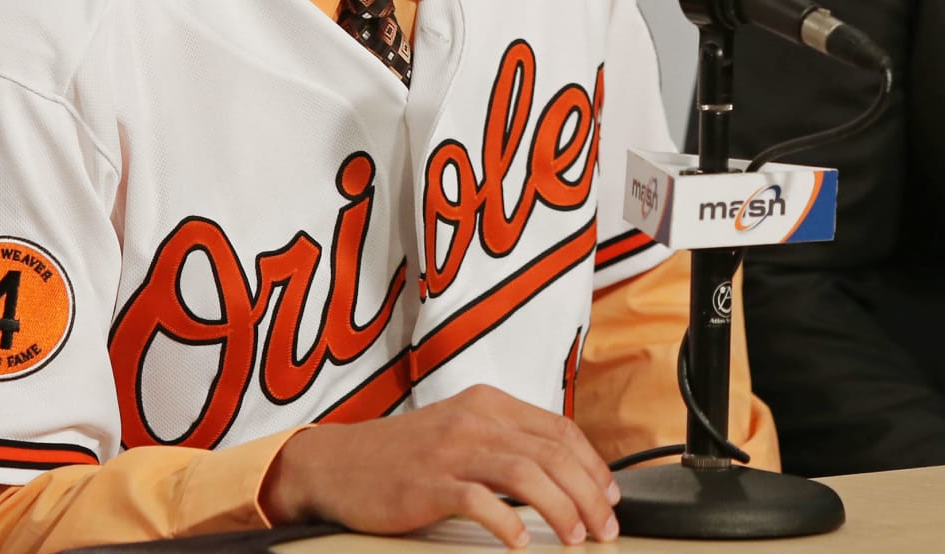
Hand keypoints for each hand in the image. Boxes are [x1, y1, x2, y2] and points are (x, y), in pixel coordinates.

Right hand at [262, 383, 620, 547]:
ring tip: (574, 537)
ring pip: (526, 474)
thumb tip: (560, 473)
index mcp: (488, 404)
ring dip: (560, 509)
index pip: (560, 429)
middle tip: (604, 527)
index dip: (593, 465)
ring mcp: (451, 450)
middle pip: (552, 453)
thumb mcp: (459, 431)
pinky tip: (519, 543)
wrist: (335, 463)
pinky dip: (507, 522)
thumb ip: (504, 442)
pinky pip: (480, 500)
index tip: (609, 496)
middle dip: (589, 494)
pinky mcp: (428, 483)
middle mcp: (474, 419)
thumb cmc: (401, 455)